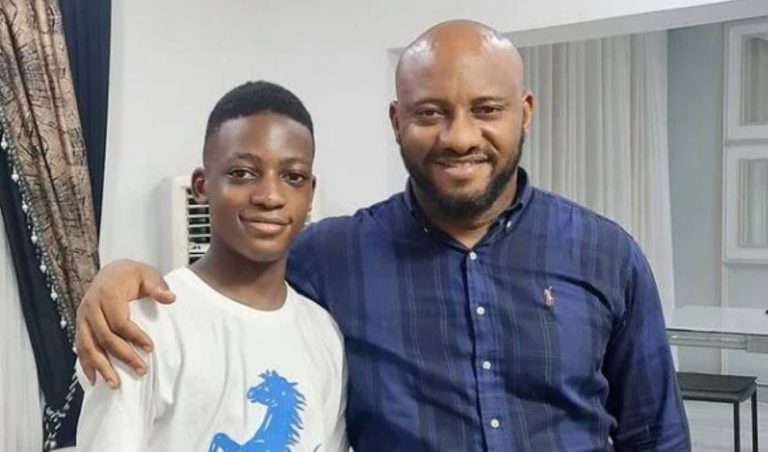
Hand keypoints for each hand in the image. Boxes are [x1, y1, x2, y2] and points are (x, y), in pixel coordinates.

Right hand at [75, 259, 174, 387]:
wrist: (112, 271)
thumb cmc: (132, 275)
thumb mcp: (148, 274)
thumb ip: (157, 286)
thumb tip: (170, 298)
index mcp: (107, 293)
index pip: (119, 322)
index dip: (134, 336)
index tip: (150, 348)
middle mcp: (90, 306)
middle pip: (104, 337)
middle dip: (123, 356)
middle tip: (141, 370)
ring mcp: (82, 317)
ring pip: (88, 346)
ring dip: (102, 366)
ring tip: (115, 384)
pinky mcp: (80, 325)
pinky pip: (80, 347)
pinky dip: (86, 364)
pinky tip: (94, 380)